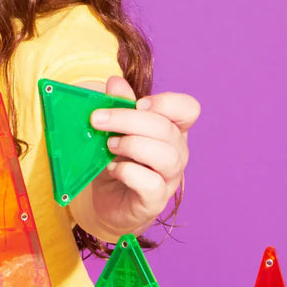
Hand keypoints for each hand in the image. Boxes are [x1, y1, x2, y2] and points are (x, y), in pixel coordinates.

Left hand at [79, 75, 200, 239]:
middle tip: (99, 119)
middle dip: (129, 120)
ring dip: (132, 145)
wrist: (109, 203)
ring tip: (109, 145)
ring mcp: (170, 179)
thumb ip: (118, 106)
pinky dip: (129, 172)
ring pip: (165, 156)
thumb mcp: (114, 130)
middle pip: (166, 129)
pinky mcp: (155, 200)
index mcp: (172, 130)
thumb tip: (115, 82)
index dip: (166, 103)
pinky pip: (151, 183)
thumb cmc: (117, 162)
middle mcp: (177, 153)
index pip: (188, 109)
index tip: (139, 103)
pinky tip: (113, 169)